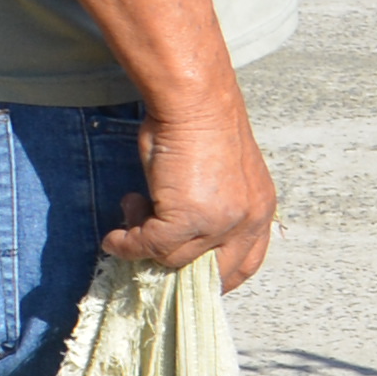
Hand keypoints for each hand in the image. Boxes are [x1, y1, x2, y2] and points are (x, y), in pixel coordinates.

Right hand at [113, 94, 279, 280]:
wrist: (194, 100)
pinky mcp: (187, 219)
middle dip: (179, 270)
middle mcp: (248, 221)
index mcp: (260, 209)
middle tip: (150, 252)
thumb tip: (179, 238)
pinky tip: (115, 235)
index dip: (217, 275)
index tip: (189, 274)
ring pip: (174, 259)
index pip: (247, 262)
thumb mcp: (220, 177)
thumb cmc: (202, 125)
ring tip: (133, 210)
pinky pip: (150, 246)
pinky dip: (127, 244)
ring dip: (145, 244)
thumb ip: (212, 209)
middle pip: (212, 271)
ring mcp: (220, 223)